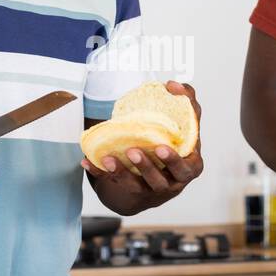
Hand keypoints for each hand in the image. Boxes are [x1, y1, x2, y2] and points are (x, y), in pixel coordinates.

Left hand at [81, 81, 203, 208]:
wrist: (165, 172)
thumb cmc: (177, 144)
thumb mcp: (186, 126)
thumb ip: (187, 102)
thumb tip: (173, 85)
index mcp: (188, 167)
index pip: (185, 166)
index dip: (173, 158)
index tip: (160, 147)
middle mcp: (171, 183)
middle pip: (160, 180)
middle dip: (147, 167)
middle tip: (133, 151)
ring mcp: (151, 189)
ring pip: (137, 185)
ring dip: (122, 172)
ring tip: (109, 158)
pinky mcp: (132, 190)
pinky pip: (114, 183)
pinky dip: (100, 173)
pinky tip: (87, 162)